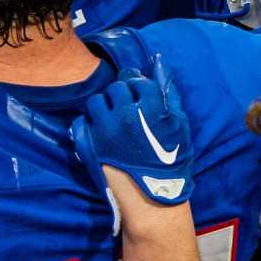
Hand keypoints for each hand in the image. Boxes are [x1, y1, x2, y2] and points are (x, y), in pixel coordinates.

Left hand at [69, 57, 193, 228]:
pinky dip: (89, 124)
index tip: (140, 96)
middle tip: (127, 109)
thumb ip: (170, 93)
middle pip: (115, 87)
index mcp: (150, 108)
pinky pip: (81, 121)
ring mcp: (105, 129)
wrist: (151, 198)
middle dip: (121, 95)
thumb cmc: (172, 160)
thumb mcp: (180, 124)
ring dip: (103, 107)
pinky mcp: (89, 143)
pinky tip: (101, 134)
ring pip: (95, 102)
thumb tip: (160, 63)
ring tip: (113, 120)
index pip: (138, 80)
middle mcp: (125, 114)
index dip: (139, 86)